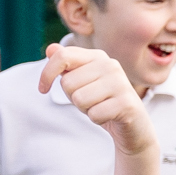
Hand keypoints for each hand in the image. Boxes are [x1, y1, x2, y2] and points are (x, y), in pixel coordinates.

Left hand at [40, 42, 154, 154]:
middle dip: (73, 97)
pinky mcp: (126, 103)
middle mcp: (111, 65)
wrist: (133, 125)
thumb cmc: (102, 101)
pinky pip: (94, 114)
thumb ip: (67, 65)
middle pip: (68, 83)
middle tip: (90, 101)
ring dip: (85, 109)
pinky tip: (109, 116)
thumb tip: (50, 49)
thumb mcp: (81, 82)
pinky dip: (97, 119)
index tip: (42, 89)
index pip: (63, 56)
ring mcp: (121, 83)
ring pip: (79, 99)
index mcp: (98, 56)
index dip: (46, 73)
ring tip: (100, 107)